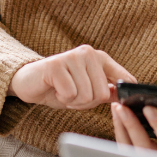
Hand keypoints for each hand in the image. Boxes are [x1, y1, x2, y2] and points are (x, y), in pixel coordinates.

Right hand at [8, 45, 135, 109]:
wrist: (30, 82)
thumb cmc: (61, 87)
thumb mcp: (88, 91)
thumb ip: (107, 91)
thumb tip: (127, 97)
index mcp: (101, 58)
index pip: (125, 79)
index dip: (123, 96)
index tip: (118, 103)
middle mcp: (89, 53)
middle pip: (102, 94)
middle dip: (86, 103)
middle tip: (73, 95)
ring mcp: (73, 56)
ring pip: (86, 95)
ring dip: (72, 101)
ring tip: (63, 91)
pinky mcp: (57, 64)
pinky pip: (69, 94)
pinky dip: (62, 98)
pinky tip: (55, 89)